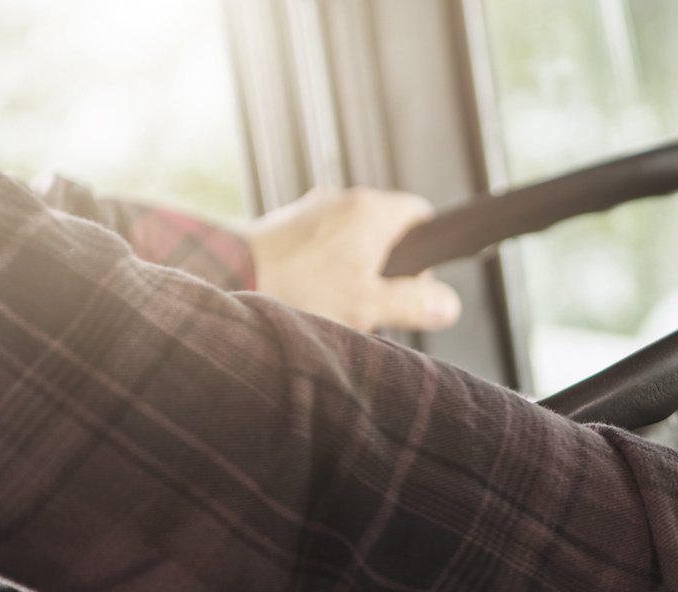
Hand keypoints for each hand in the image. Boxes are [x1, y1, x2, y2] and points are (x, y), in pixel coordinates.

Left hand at [246, 187, 461, 331]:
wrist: (229, 278)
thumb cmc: (297, 290)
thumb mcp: (369, 306)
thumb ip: (415, 304)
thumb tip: (448, 304)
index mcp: (372, 211)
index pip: (421, 214)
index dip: (428, 250)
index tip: (419, 281)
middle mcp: (343, 198)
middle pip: (387, 228)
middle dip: (390, 265)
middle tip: (378, 301)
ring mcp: (311, 207)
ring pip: (353, 234)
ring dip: (356, 265)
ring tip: (340, 301)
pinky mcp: (286, 221)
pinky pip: (322, 238)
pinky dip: (326, 262)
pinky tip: (312, 292)